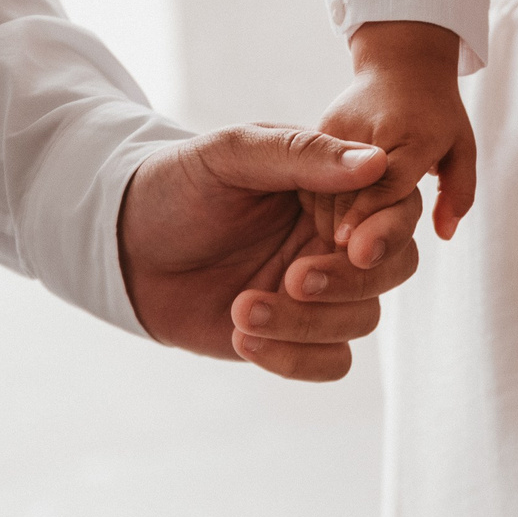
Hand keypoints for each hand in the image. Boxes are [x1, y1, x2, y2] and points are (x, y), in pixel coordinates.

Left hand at [118, 124, 423, 382]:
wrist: (122, 246)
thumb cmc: (175, 185)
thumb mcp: (230, 154)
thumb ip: (300, 155)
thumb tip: (376, 161)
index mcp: (334, 187)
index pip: (395, 205)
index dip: (384, 228)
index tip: (348, 241)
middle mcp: (337, 239)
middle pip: (393, 268)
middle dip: (348, 282)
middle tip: (293, 280)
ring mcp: (320, 292)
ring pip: (361, 320)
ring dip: (306, 323)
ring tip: (240, 308)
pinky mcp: (296, 337)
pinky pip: (332, 362)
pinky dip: (296, 359)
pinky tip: (241, 338)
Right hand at [318, 21, 478, 242]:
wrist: (401, 63)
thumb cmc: (436, 112)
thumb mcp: (460, 146)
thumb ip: (457, 191)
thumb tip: (444, 233)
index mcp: (414, 135)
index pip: (387, 182)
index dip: (367, 216)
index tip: (347, 246)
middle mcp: (373, 130)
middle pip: (349, 192)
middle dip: (343, 231)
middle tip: (336, 267)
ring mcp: (339, 127)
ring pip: (324, 187)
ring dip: (325, 224)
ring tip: (327, 258)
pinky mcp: (319, 129)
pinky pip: (311, 176)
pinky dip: (316, 206)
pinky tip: (322, 229)